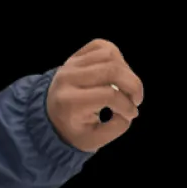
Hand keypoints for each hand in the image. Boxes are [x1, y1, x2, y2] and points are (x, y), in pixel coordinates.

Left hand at [47, 38, 143, 152]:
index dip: (127, 104)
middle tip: (136, 99)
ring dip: (127, 72)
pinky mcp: (76, 55)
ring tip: (127, 88)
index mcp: (69, 102)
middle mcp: (68, 78)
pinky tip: (118, 73)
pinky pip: (103, 47)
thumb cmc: (74, 129)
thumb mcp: (92, 140)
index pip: (108, 95)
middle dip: (133, 85)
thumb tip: (129, 109)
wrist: (50, 115)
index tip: (132, 114)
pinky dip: (117, 58)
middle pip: (111, 70)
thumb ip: (116, 128)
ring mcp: (71, 64)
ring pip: (110, 56)